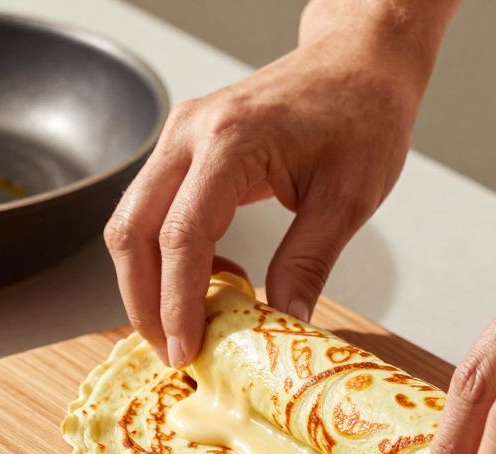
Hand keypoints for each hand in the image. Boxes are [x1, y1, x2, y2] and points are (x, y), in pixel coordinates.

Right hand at [104, 0, 457, 366]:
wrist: (359, 60)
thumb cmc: (363, 113)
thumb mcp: (349, 197)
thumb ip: (309, 262)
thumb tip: (281, 322)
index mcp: (232, 142)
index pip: (182, 236)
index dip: (176, 302)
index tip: (186, 349)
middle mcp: (191, 134)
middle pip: (133, 231)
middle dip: (143, 301)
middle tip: (172, 351)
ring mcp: (180, 137)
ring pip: (132, 222)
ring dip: (147, 281)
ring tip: (188, 324)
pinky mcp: (183, 147)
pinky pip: (153, 210)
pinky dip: (166, 255)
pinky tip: (211, 278)